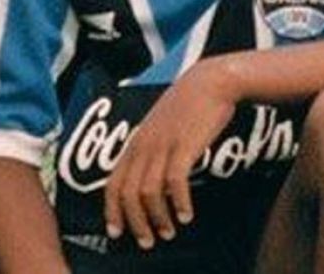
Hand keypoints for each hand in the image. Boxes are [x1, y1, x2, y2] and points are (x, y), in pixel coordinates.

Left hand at [104, 57, 236, 249]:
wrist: (211, 81)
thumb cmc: (190, 103)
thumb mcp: (162, 124)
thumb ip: (151, 146)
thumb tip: (148, 174)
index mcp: (137, 141)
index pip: (113, 182)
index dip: (112, 210)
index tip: (116, 232)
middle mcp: (145, 145)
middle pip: (128, 193)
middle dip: (135, 223)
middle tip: (147, 241)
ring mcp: (164, 145)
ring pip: (149, 192)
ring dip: (158, 218)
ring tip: (169, 231)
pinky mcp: (184, 145)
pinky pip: (175, 182)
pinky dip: (179, 203)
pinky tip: (187, 215)